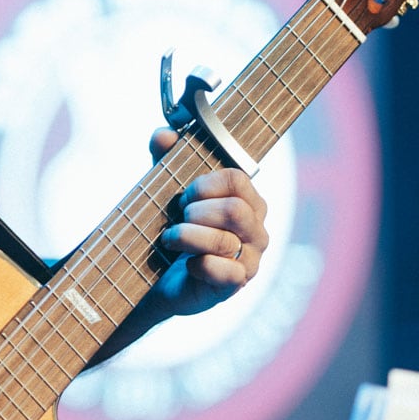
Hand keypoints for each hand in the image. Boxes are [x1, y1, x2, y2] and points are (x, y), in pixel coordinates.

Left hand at [148, 126, 268, 318]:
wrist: (161, 278)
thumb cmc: (175, 229)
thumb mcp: (167, 191)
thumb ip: (166, 160)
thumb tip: (163, 134)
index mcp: (248, 201)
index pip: (237, 179)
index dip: (205, 184)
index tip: (185, 195)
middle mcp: (257, 229)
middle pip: (234, 210)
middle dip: (196, 212)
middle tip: (179, 218)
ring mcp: (250, 259)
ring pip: (224, 241)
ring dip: (187, 237)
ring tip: (170, 238)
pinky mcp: (235, 285)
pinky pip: (223, 271)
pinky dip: (198, 265)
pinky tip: (187, 264)